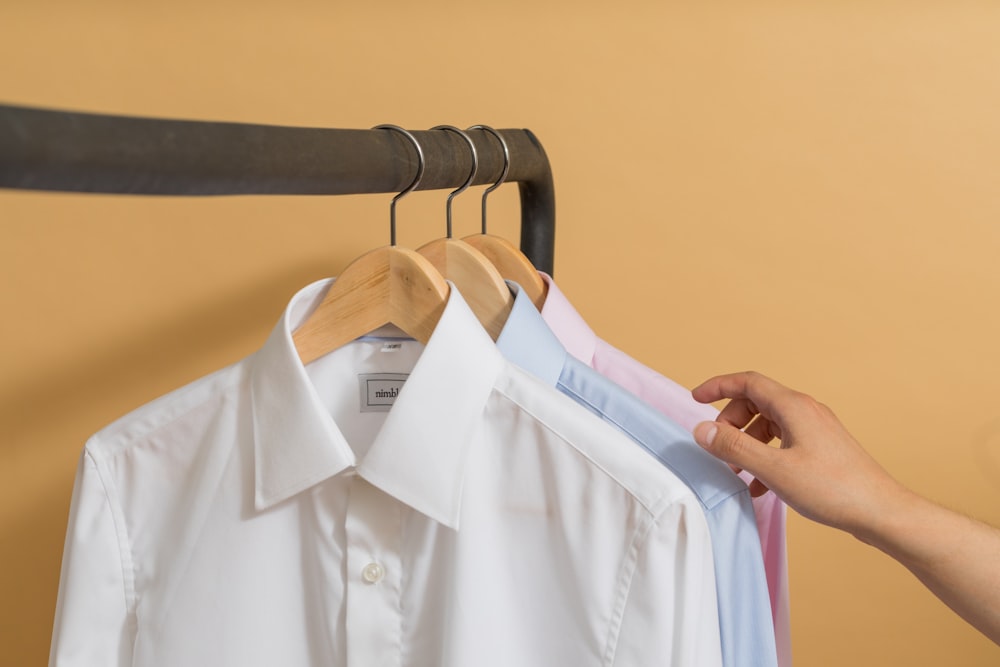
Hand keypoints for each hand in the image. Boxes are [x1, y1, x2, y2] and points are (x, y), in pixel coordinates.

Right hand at [690, 371, 905, 537]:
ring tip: (737, 472)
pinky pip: (784, 442)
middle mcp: (806, 411)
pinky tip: (760, 486)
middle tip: (719, 448)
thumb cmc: (832, 489)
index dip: (718, 386)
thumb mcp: (773, 469)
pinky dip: (765, 456)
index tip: (696, 399)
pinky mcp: (822, 449)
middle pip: (756, 402)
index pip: (747, 382)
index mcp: (794, 407)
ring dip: (747, 443)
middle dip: (731, 422)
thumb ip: (734, 448)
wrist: (880, 512)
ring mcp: (816, 430)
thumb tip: (702, 430)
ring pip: (769, 425)